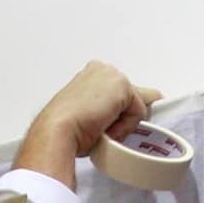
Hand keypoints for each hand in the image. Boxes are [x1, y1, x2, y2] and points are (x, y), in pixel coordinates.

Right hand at [15, 61, 161, 187]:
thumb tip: (146, 106)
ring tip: (98, 127)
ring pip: (136, 107)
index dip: (117, 113)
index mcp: (91, 74)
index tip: (99, 123)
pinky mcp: (123, 86)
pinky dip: (124, 127)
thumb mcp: (92, 116)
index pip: (120, 92)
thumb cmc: (66, 130)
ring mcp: (113, 76)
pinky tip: (104, 127)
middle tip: (99, 127)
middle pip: (133, 97)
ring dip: (122, 124)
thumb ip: (114, 109)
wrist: (58, 132)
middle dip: (124, 116)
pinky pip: (138, 114)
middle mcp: (103, 70)